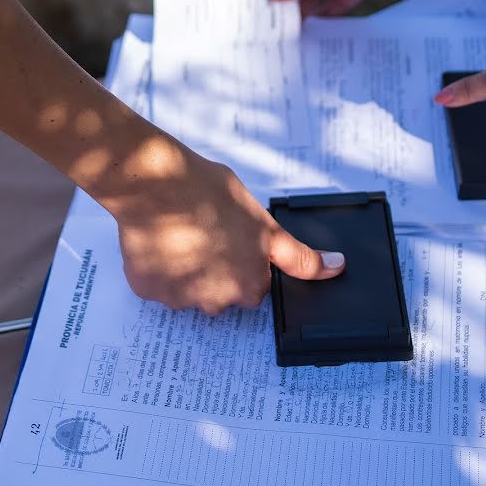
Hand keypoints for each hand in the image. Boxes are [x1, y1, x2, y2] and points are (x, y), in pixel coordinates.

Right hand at [104, 140, 345, 314]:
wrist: (156, 183)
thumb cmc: (210, 194)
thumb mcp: (264, 222)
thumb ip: (297, 254)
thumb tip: (337, 267)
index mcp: (250, 285)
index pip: (255, 286)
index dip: (243, 261)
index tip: (232, 240)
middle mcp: (217, 301)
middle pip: (220, 293)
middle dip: (214, 270)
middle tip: (205, 233)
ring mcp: (180, 299)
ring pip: (188, 290)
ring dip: (185, 270)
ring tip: (180, 233)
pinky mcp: (148, 291)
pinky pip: (157, 286)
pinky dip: (158, 269)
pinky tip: (159, 240)